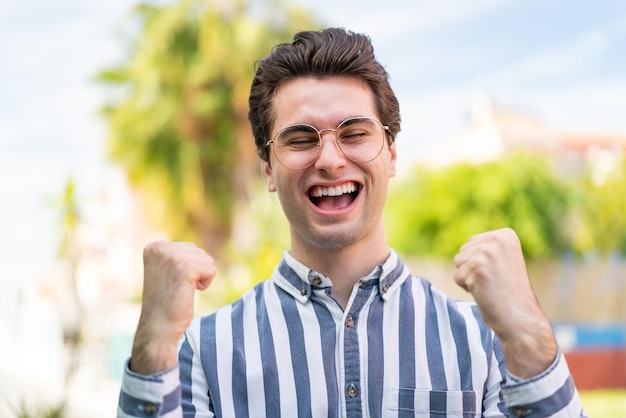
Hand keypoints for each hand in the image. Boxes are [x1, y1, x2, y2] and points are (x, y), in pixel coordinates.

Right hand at [130, 241, 216, 374]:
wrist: (158, 328)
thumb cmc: (165, 304)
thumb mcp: (167, 272)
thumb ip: (177, 256)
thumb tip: (196, 250)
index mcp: (154, 247)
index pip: (189, 248)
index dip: (188, 269)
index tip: (171, 283)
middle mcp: (160, 247)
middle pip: (199, 252)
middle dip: (195, 273)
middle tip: (177, 289)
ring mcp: (172, 256)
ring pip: (207, 260)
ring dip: (200, 279)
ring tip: (181, 291)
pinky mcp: (185, 267)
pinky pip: (211, 269)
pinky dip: (206, 283)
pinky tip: (188, 293)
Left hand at [453, 228, 556, 377]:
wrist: (521, 318)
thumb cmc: (510, 292)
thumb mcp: (503, 260)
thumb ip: (487, 248)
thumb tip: (467, 244)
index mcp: (505, 234)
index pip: (472, 243)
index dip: (480, 262)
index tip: (500, 273)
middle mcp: (497, 239)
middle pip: (463, 251)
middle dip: (473, 269)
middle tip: (494, 281)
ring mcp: (486, 252)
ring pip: (458, 263)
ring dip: (469, 277)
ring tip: (490, 286)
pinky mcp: (476, 267)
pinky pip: (457, 277)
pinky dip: (467, 288)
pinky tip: (486, 292)